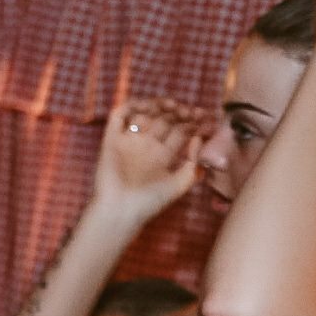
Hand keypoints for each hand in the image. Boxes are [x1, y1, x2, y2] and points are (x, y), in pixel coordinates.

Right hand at [91, 96, 206, 223]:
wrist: (120, 210)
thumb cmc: (150, 202)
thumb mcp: (181, 183)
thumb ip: (193, 162)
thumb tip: (198, 137)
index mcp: (163, 156)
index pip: (180, 131)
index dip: (193, 122)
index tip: (204, 117)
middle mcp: (146, 146)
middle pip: (165, 120)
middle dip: (179, 112)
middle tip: (189, 112)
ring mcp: (129, 141)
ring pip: (144, 113)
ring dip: (159, 105)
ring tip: (173, 106)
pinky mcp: (112, 139)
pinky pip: (119, 115)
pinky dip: (132, 106)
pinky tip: (148, 106)